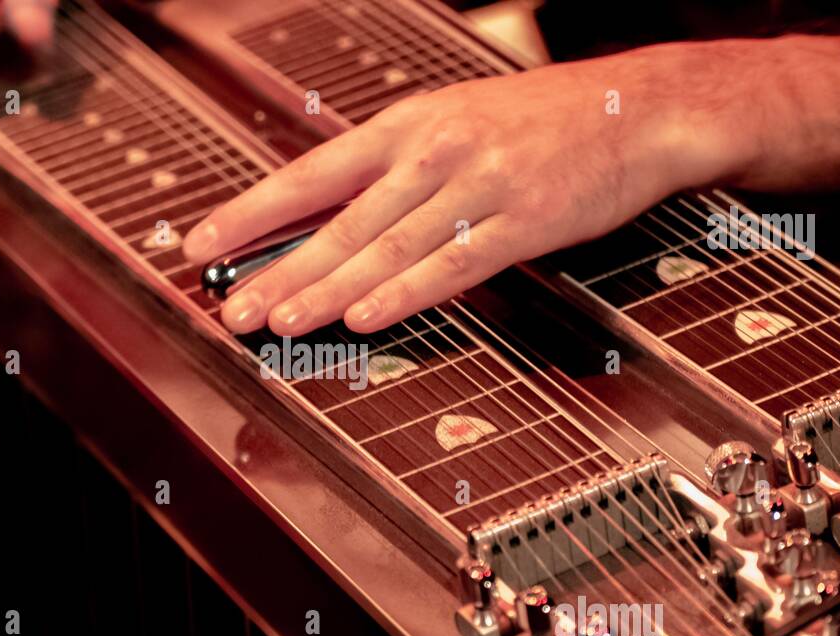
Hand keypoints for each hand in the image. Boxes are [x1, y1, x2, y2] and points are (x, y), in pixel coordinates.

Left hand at [182, 45, 740, 336]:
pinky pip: (452, 264)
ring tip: (280, 321)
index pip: (310, 175)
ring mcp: (477, 186)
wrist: (635, 110)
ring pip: (385, 248)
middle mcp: (432, 153)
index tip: (204, 245)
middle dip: (278, 270)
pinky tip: (365, 315)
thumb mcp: (452, 123)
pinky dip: (405, 293)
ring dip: (326, 289)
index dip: (252, 213)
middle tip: (232, 308)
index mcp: (407, 127)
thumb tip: (324, 215)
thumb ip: (390, 171)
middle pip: (339, 222)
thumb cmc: (540, 123)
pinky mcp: (522, 222)